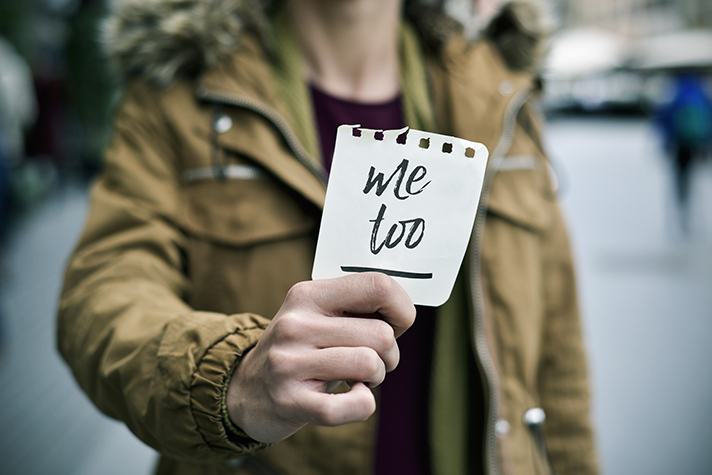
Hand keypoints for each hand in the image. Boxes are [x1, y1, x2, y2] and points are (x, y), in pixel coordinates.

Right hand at [226, 272, 415, 442]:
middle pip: (381, 334)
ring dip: (376, 377)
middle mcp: (295, 325)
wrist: (247, 390)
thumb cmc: (301, 349)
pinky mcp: (292, 402)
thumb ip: (357, 306)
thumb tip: (406, 311)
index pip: (377, 285)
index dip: (401, 308)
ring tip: (358, 378)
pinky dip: (364, 404)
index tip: (396, 324)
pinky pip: (355, 404)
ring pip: (371, 364)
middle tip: (372, 360)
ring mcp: (290, 363)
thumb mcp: (317, 314)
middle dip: (390, 353)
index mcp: (308, 294)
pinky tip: (351, 397)